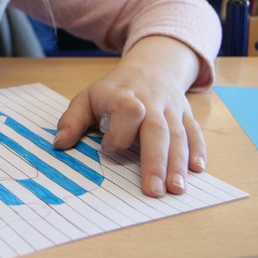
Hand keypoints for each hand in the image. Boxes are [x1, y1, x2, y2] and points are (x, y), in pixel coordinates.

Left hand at [52, 36, 206, 197]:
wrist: (150, 66)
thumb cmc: (113, 90)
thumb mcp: (87, 98)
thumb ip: (72, 121)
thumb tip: (58, 144)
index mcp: (124, 96)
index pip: (127, 112)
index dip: (118, 133)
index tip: (108, 148)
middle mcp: (152, 102)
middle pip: (157, 130)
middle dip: (156, 161)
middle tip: (154, 190)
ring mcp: (172, 109)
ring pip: (178, 135)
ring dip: (178, 163)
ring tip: (176, 188)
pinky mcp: (186, 115)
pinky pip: (194, 132)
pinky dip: (199, 151)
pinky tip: (198, 170)